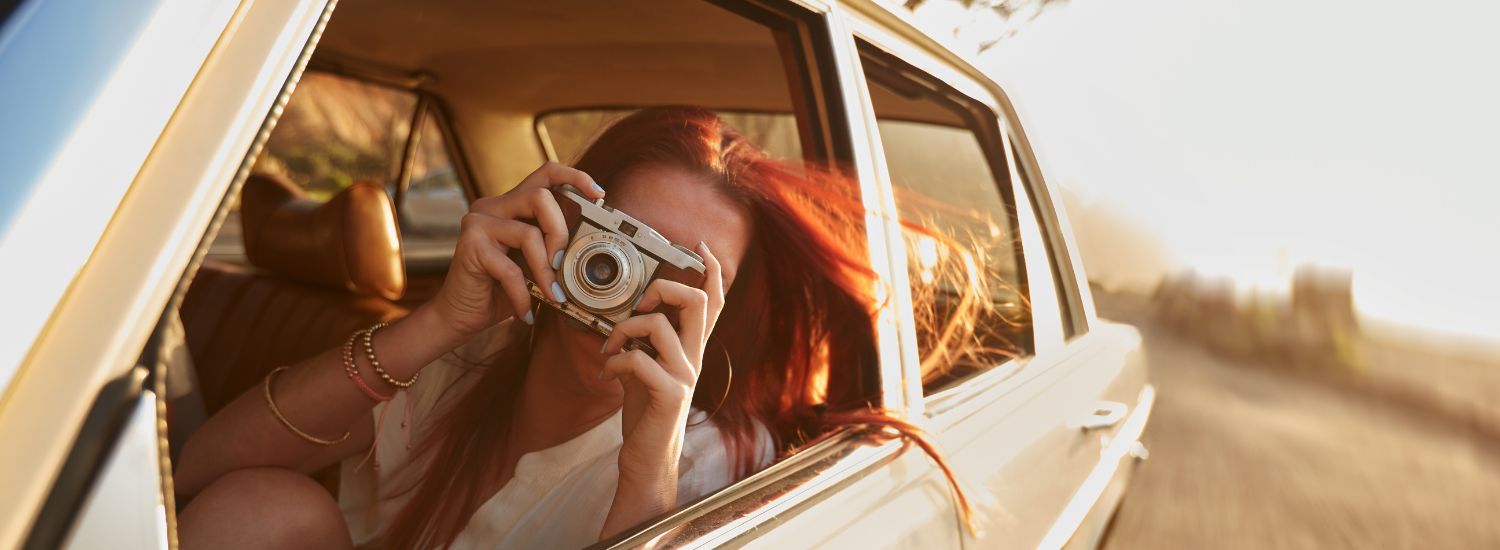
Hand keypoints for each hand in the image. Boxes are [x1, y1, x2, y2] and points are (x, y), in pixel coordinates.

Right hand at [427, 162, 604, 339]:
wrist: (460, 316)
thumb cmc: (500, 290)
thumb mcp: (534, 266)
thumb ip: (552, 250)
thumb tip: (588, 250)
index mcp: (511, 205)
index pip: (545, 174)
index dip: (574, 177)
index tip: (598, 194)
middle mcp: (493, 206)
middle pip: (541, 198)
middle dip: (561, 233)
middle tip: (563, 265)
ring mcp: (478, 222)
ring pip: (529, 233)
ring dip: (545, 272)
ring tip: (551, 296)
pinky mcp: (470, 245)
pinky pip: (511, 269)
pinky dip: (523, 295)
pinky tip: (526, 312)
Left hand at [600, 242, 725, 484]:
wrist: (646, 458)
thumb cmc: (644, 411)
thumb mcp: (644, 368)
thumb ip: (643, 342)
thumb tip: (624, 317)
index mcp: (691, 348)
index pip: (713, 302)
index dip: (711, 270)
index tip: (701, 247)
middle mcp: (694, 358)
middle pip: (698, 302)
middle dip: (665, 288)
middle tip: (642, 302)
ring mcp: (685, 376)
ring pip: (659, 326)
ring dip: (623, 329)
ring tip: (610, 346)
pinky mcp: (670, 394)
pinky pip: (638, 360)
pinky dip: (614, 361)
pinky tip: (607, 373)